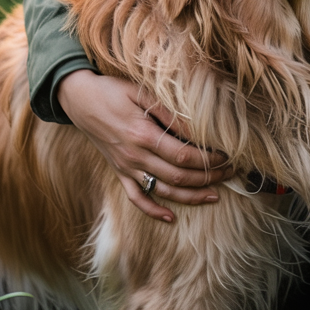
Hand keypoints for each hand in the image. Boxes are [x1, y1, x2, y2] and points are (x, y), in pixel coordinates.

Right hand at [57, 69, 233, 221]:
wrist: (78, 99)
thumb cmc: (112, 90)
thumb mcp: (141, 92)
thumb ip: (169, 113)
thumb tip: (197, 130)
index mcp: (142, 135)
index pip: (183, 156)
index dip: (208, 159)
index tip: (227, 155)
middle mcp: (134, 156)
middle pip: (178, 177)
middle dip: (208, 178)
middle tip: (230, 173)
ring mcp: (126, 167)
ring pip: (162, 192)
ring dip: (190, 197)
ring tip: (215, 196)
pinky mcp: (119, 172)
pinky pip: (136, 198)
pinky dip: (153, 211)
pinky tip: (171, 218)